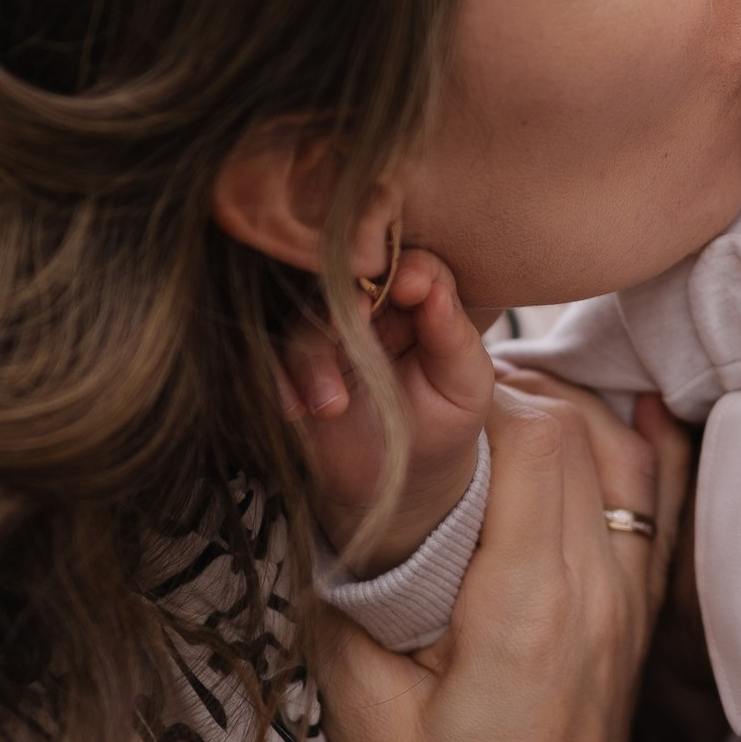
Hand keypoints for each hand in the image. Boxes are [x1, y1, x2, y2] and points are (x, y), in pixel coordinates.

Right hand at [279, 242, 494, 571]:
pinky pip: (275, 364)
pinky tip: (295, 410)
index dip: (409, 269)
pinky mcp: (294, 372)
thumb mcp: (465, 383)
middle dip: (347, 303)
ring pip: (306, 326)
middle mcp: (367, 309)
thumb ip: (452, 336)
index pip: (410, 264)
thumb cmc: (445, 418)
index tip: (410, 288)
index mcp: (415, 300)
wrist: (409, 477)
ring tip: (332, 406)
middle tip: (355, 318)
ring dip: (314, 360)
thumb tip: (434, 290)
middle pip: (346, 286)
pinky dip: (281, 383)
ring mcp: (326, 338)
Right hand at [312, 381, 692, 741]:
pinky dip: (645, 447)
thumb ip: (352, 595)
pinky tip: (634, 405)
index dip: (476, 392)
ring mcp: (630, 606)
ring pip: (624, 455)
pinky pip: (660, 506)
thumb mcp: (363, 710)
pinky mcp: (638, 624)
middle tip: (438, 386)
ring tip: (496, 399)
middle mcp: (598, 592)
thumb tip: (339, 492)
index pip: (533, 438)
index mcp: (529, 607)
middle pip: (576, 432)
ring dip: (566, 409)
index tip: (418, 389)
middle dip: (507, 387)